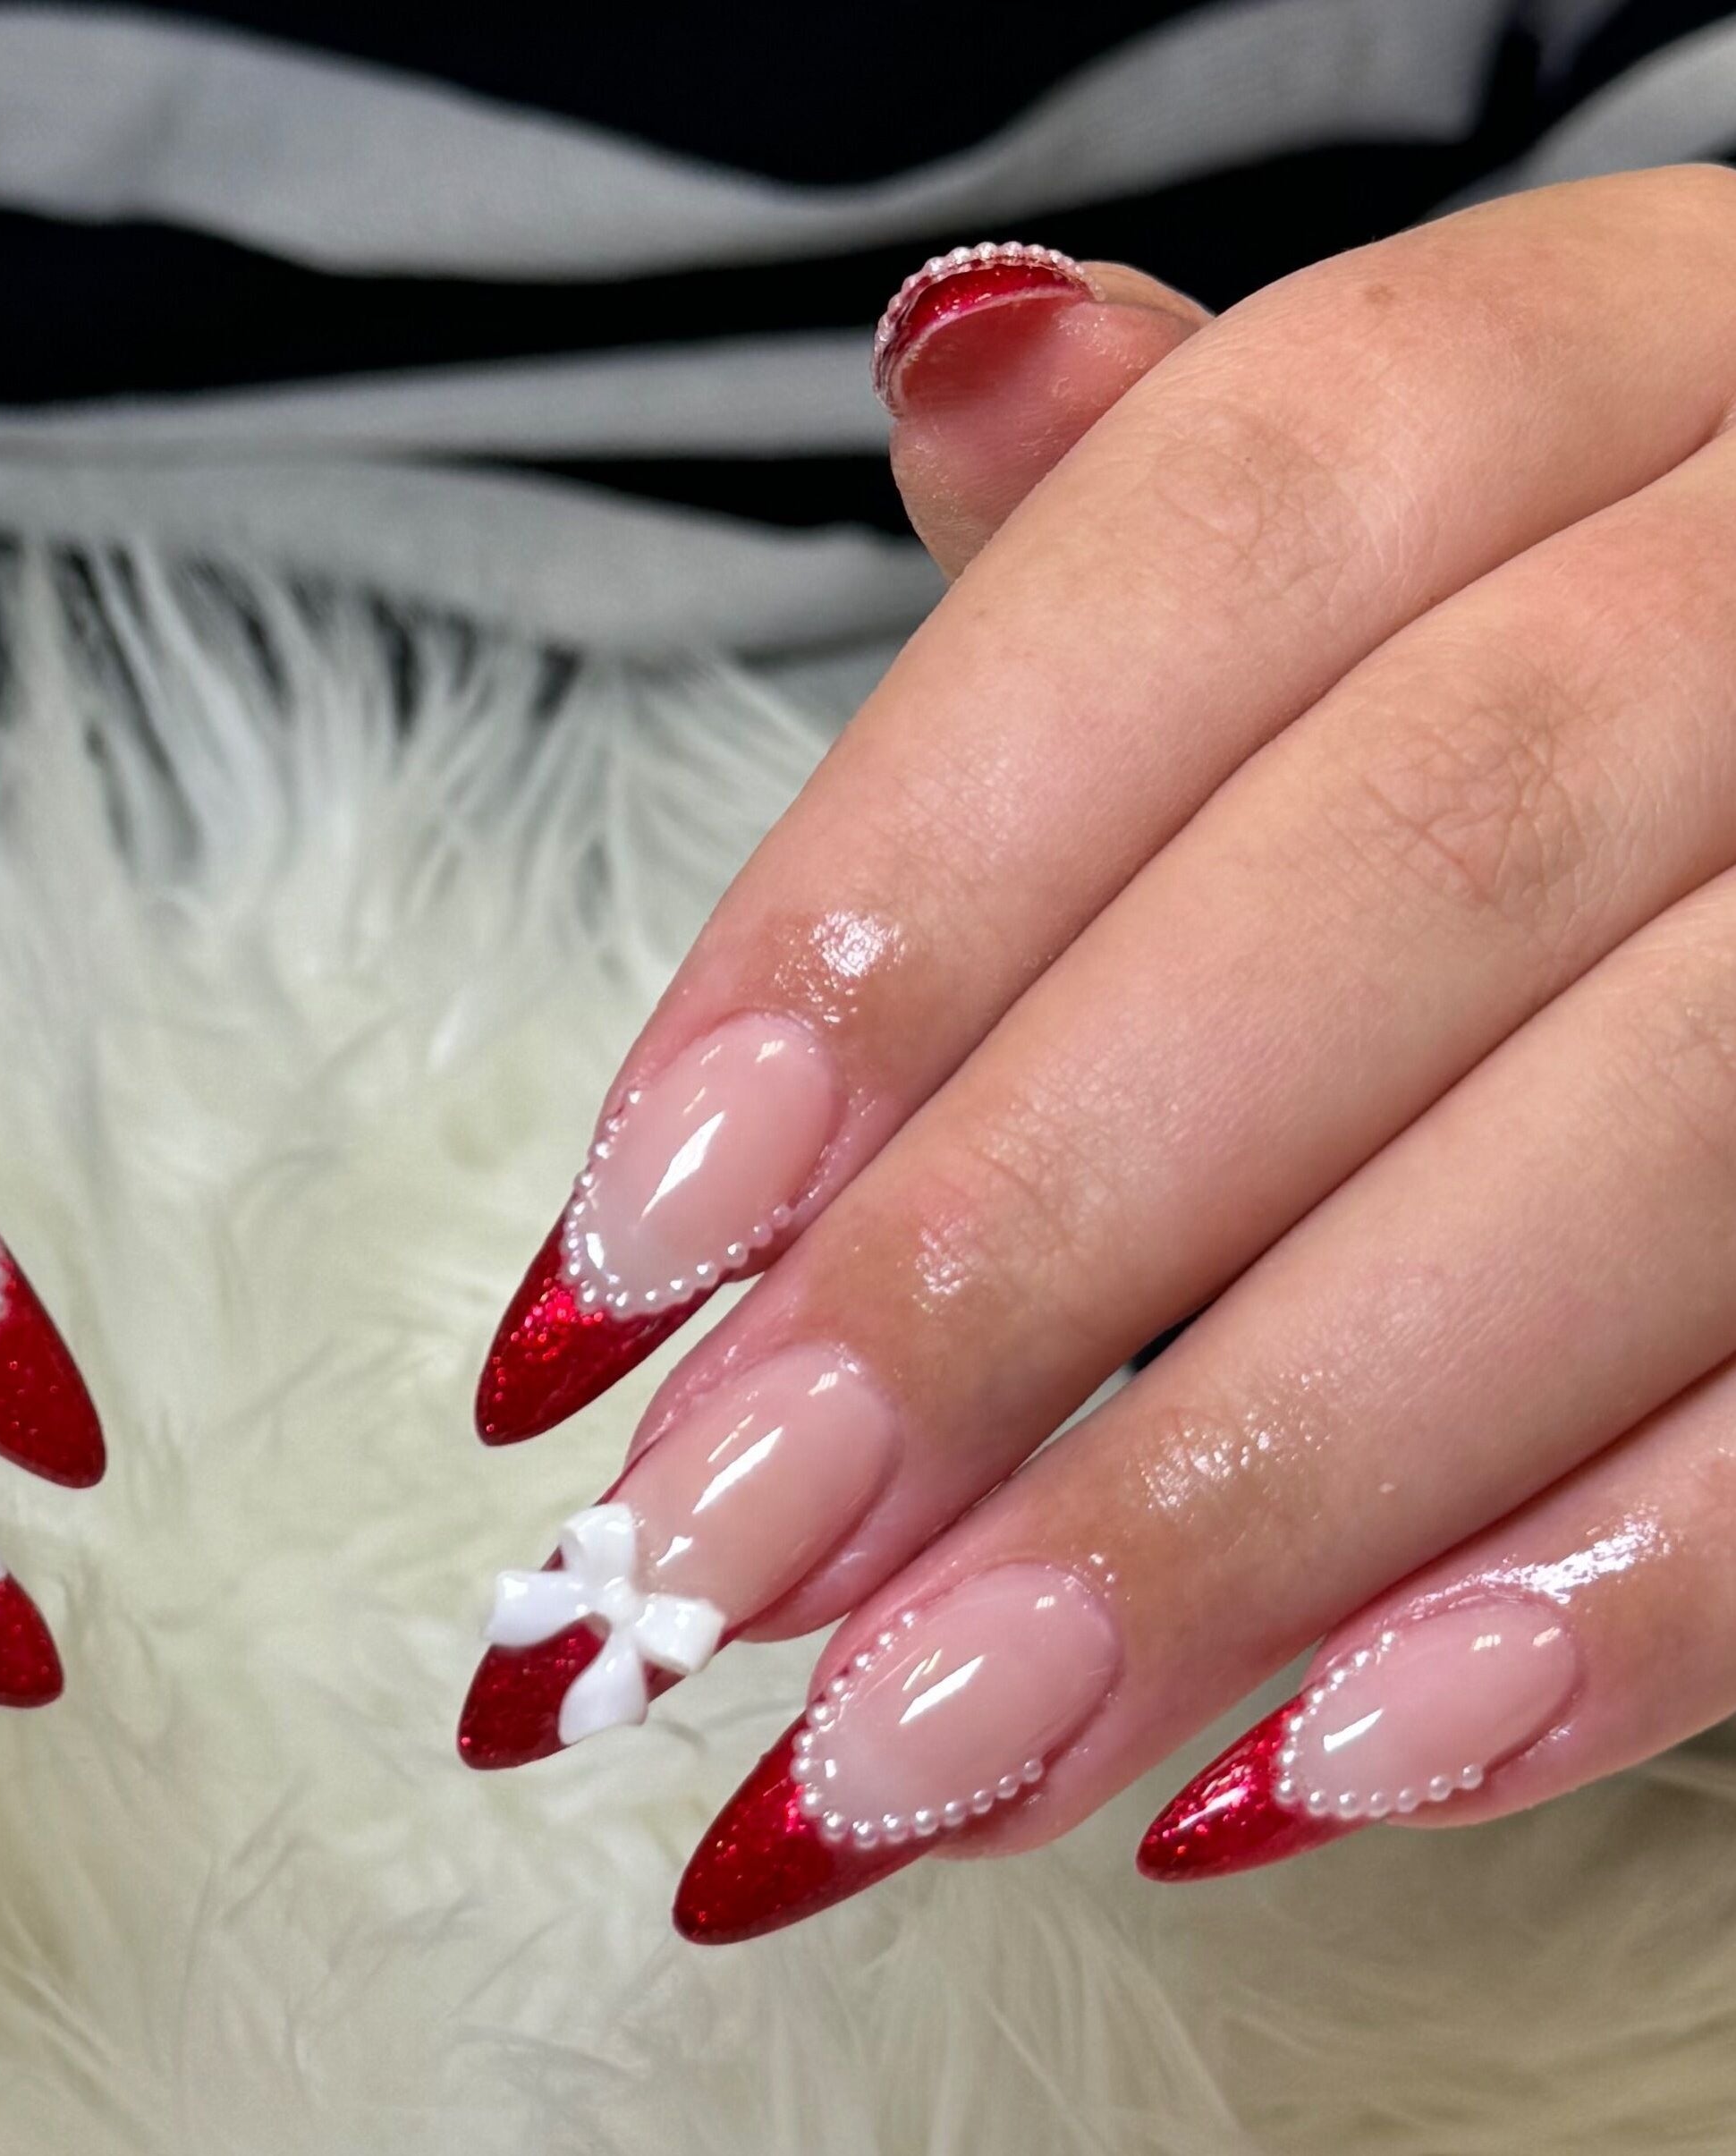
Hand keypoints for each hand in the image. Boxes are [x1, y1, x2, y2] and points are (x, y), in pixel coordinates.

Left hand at [454, 169, 1735, 1938]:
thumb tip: (947, 359)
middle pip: (1406, 867)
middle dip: (1014, 1245)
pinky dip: (1612, 1605)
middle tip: (714, 1550)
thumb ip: (1165, 516)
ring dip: (1244, 1488)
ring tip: (919, 1743)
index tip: (635, 1228)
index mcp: (1638, 349)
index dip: (910, 885)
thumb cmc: (1576, 667)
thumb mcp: (1416, 533)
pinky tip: (1312, 1776)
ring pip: (1644, 1148)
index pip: (1234, 534)